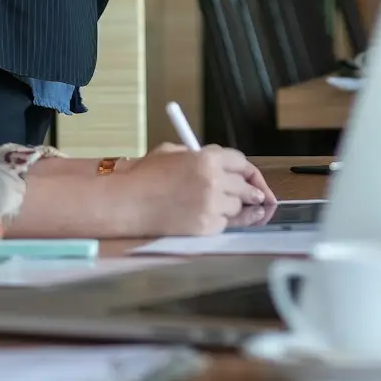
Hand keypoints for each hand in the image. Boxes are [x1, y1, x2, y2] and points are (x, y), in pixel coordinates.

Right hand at [112, 143, 268, 235]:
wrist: (126, 202)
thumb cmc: (144, 176)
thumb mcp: (173, 153)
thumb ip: (201, 156)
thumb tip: (224, 167)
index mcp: (207, 158)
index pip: (241, 162)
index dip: (248, 171)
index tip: (251, 179)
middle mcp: (214, 180)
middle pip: (247, 187)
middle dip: (250, 192)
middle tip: (254, 196)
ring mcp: (210, 205)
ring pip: (238, 208)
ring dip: (233, 207)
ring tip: (219, 205)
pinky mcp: (204, 227)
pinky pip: (224, 225)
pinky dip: (219, 222)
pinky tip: (208, 217)